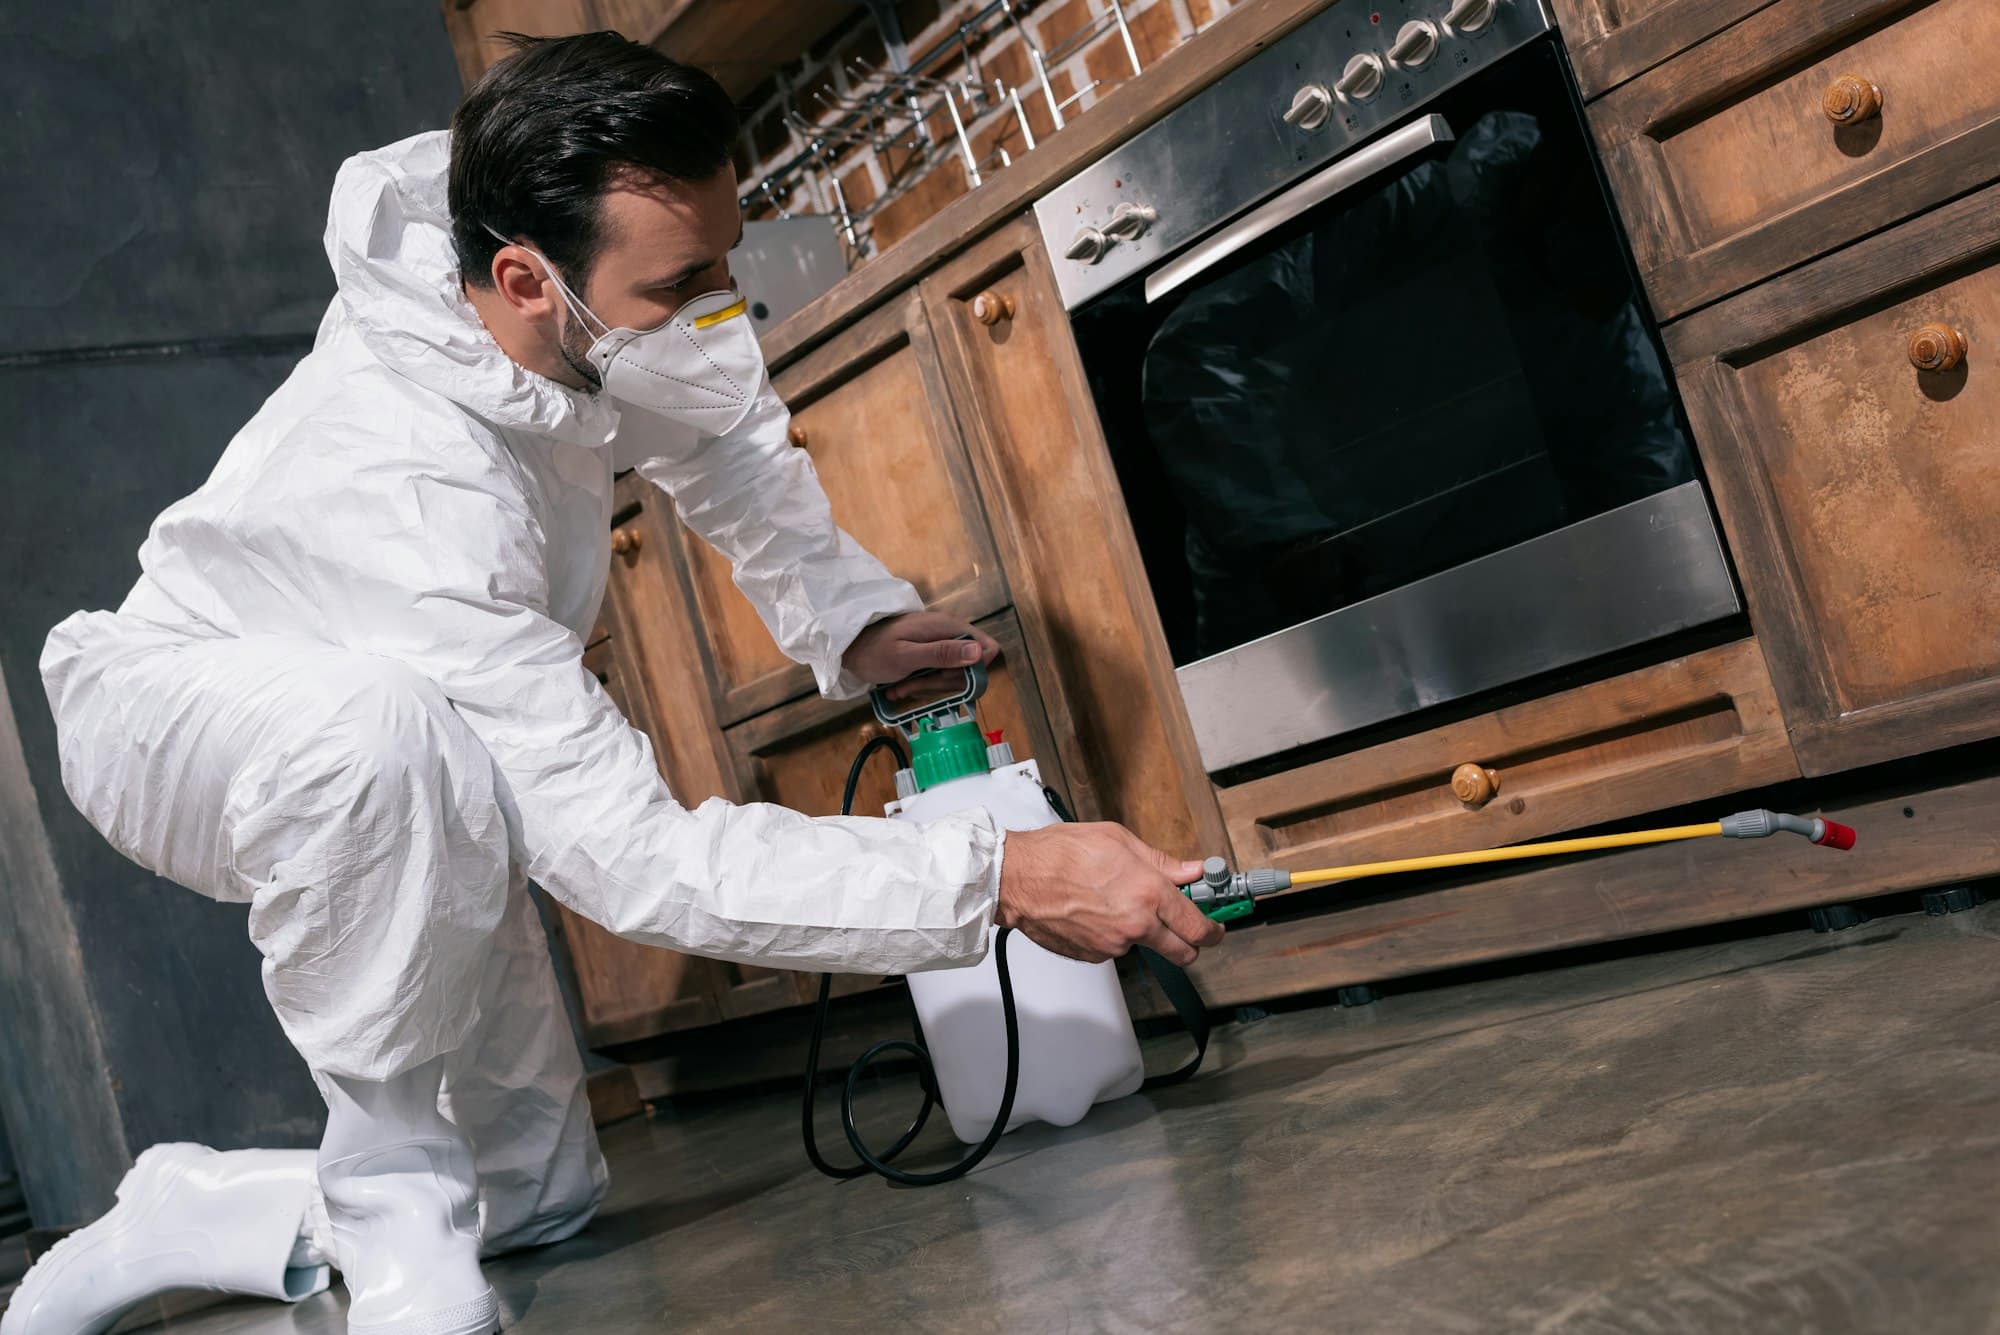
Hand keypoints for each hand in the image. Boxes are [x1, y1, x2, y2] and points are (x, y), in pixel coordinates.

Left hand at [843, 611, 1000, 699]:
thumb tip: (979, 653)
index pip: (989, 648)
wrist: (848, 647)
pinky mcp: (930, 655)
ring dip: (928, 688)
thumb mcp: (906, 656)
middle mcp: (949, 633)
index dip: (975, 671)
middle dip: (943, 683)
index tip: (948, 681)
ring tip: (902, 687)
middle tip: (915, 686)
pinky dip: (921, 685)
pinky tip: (900, 687)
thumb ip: (942, 653)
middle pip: (970, 668)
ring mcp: (940, 644)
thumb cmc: (873, 650)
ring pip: (953, 676)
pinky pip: (938, 676)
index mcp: (948, 628)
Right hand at [996, 822, 1225, 966]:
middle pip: (1184, 953)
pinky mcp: (1092, 956)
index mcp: (1149, 893)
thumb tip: (1189, 871)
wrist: (1016, 878)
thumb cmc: (1060, 854)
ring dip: (1142, 932)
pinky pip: (1114, 948)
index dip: (1214, 928)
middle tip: (1187, 928)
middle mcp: (1136, 925)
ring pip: (1144, 947)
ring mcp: (1113, 946)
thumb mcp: (1119, 841)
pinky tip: (1094, 911)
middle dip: (1192, 944)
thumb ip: (1161, 862)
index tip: (1218, 925)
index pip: (1198, 925)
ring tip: (1115, 902)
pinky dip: (1111, 934)